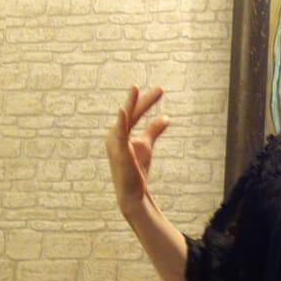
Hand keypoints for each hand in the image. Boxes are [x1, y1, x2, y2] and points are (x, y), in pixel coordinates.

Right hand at [106, 85, 169, 220]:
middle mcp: (114, 135)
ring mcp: (115, 143)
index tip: (160, 90)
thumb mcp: (146, 145)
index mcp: (119, 132)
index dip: (147, 101)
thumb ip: (153, 130)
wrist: (133, 192)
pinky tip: (122, 111)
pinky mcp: (120, 152)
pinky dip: (121, 121)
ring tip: (135, 88)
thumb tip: (166, 117)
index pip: (135, 113)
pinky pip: (120, 134)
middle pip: (132, 113)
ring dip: (131, 104)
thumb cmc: (136, 169)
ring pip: (125, 119)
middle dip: (144, 100)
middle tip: (161, 89)